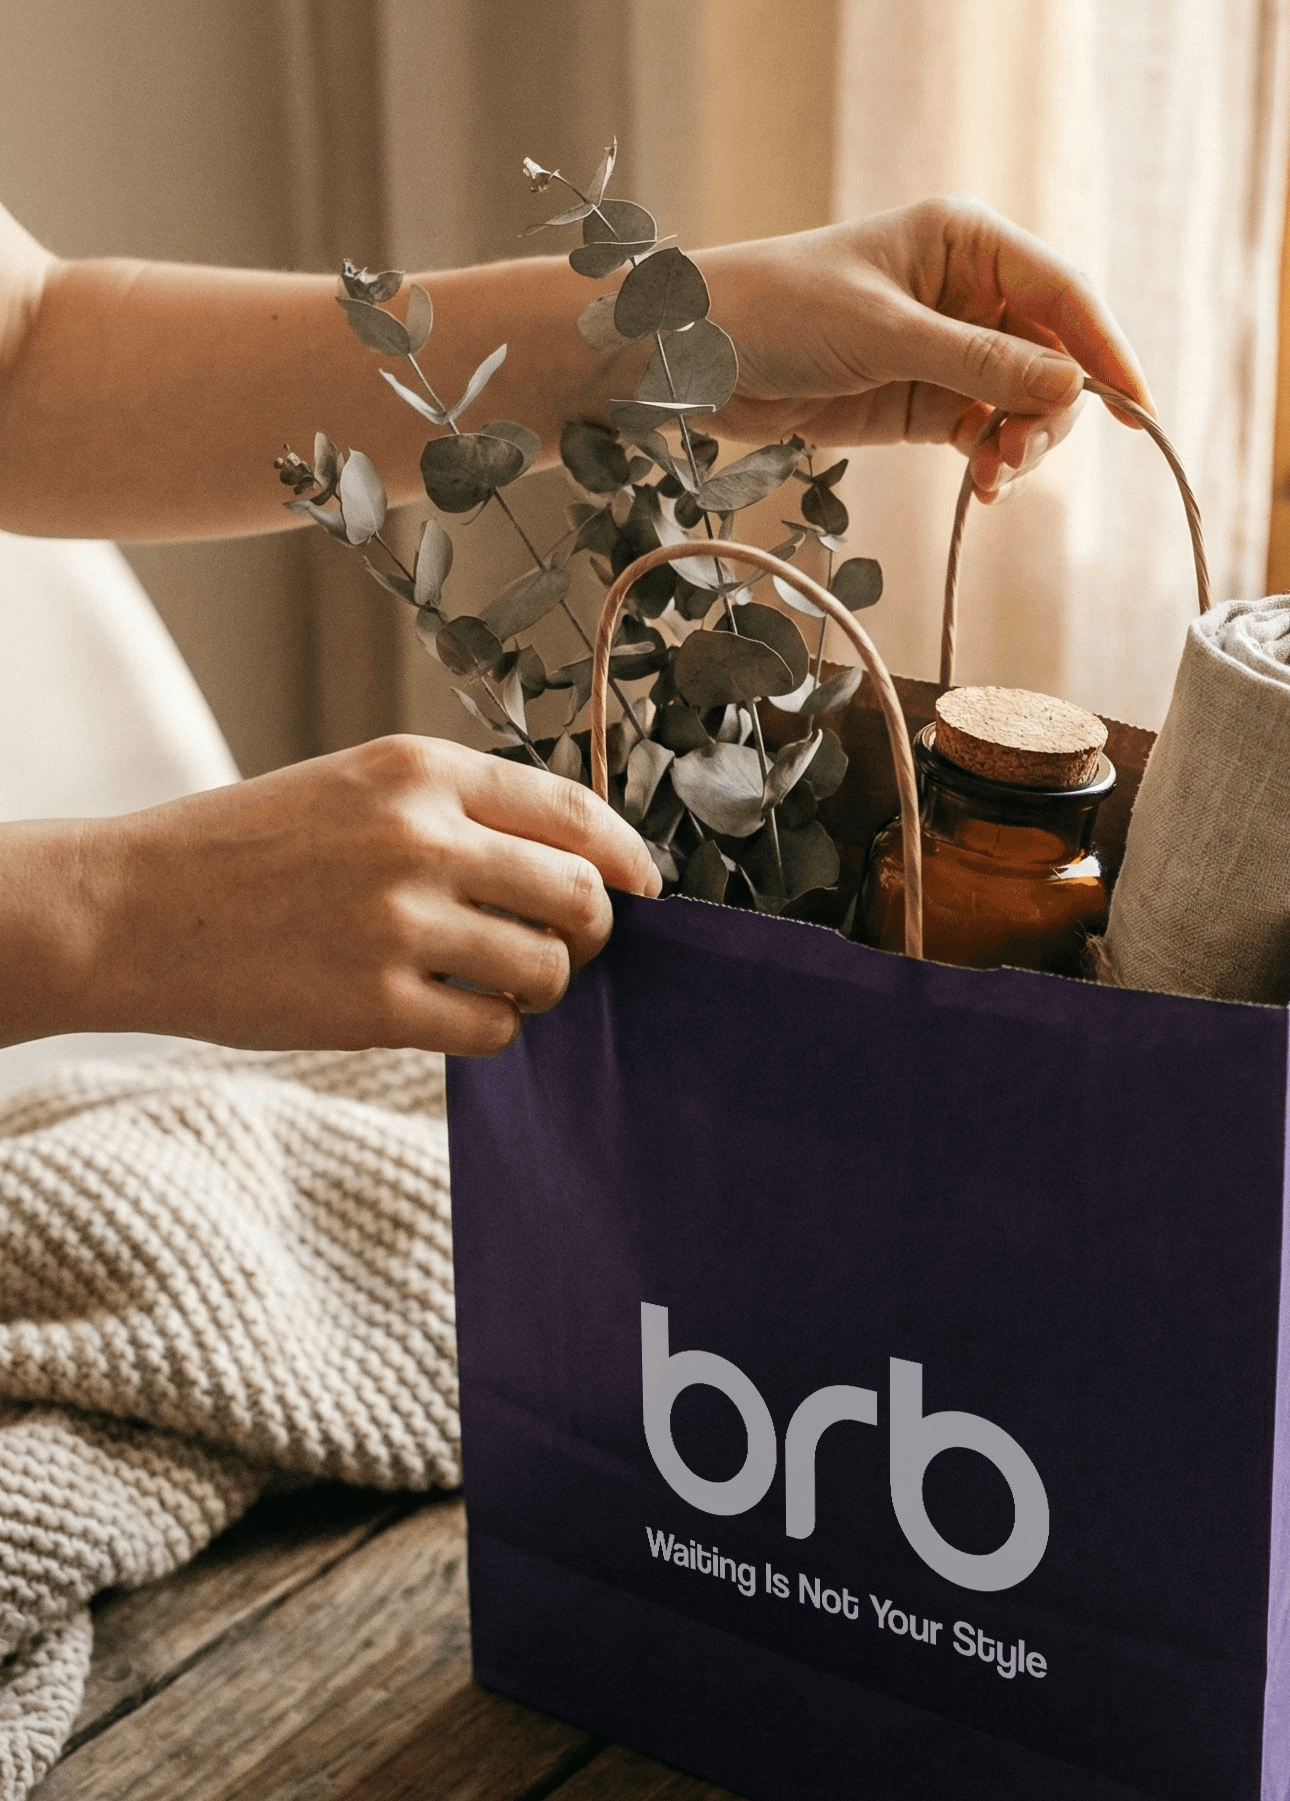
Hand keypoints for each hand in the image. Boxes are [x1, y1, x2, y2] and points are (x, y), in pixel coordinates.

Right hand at [1, 737, 660, 1056]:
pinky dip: (493, 1029)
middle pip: (581, 896)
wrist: (135, 908)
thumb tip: (582, 861)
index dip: (628, 859)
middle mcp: (420, 837)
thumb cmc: (252, 849)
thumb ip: (460, 810)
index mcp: (420, 770)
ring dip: (545, 987)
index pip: (575, 813)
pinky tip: (456, 1015)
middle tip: (573, 950)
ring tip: (506, 985)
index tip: (643, 890)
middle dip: (596, 933)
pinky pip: (493, 1029)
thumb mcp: (356, 786)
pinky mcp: (376, 1004)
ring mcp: (399, 923)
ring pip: (546, 968)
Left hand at [699, 197, 1153, 501]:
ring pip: (1027, 404)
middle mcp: (969, 290)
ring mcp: (949, 348)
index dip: (1110, 352)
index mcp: (967, 241)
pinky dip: (993, 462)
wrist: (690, 356)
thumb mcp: (884, 334)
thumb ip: (979, 364)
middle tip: (1016, 462)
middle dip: (1051, 415)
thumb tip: (1072, 390)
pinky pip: (988, 433)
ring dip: (1022, 447)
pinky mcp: (925, 399)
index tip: (1141, 412)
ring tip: (989, 481)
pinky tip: (979, 487)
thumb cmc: (777, 310)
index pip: (1066, 294)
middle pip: (1056, 358)